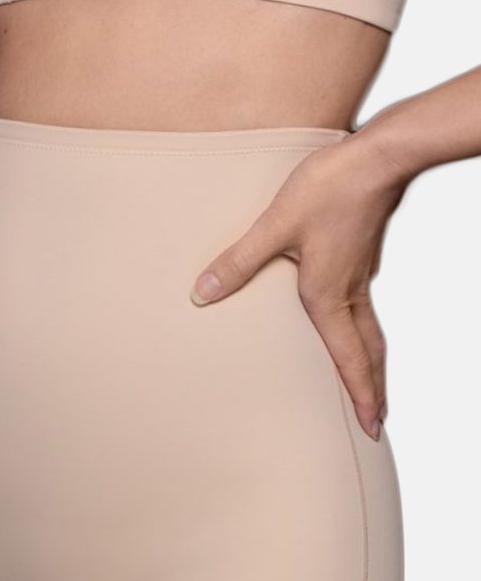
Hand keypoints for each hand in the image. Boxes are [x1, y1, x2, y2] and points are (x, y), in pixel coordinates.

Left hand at [189, 130, 411, 439]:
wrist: (378, 154)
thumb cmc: (330, 188)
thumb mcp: (274, 226)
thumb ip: (237, 262)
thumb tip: (201, 294)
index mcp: (329, 297)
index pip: (350, 359)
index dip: (361, 395)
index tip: (372, 426)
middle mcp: (350, 292)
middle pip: (369, 353)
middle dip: (372, 389)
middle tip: (376, 419)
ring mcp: (361, 273)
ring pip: (371, 330)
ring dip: (371, 362)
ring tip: (369, 382)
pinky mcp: (363, 253)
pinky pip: (364, 304)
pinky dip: (364, 328)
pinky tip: (349, 321)